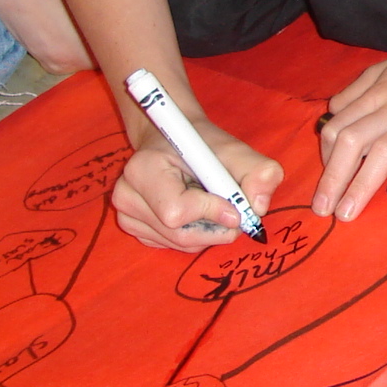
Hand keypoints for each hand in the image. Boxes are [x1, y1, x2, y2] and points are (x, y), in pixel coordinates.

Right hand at [112, 122, 281, 252]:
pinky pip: (173, 245)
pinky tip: (195, 211)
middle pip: (180, 235)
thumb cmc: (204, 145)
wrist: (176, 141)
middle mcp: (127, 195)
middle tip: (228, 207)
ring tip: (208, 201)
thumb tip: (259, 207)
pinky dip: (195, 234)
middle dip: (215, 226)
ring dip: (207, 230)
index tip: (232, 204)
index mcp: (142, 169)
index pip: (177, 212)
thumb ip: (259, 172)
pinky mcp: (134, 228)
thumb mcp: (237, 150)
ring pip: (180, 244)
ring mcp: (126, 215)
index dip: (212, 212)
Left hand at [314, 31, 386, 219]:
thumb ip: (358, 90)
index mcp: (378, 93)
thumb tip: (333, 113)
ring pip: (385, 150)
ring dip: (362, 184)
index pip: (339, 128)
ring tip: (348, 214)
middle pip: (354, 142)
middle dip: (334, 179)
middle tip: (323, 211)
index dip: (326, 160)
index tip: (326, 187)